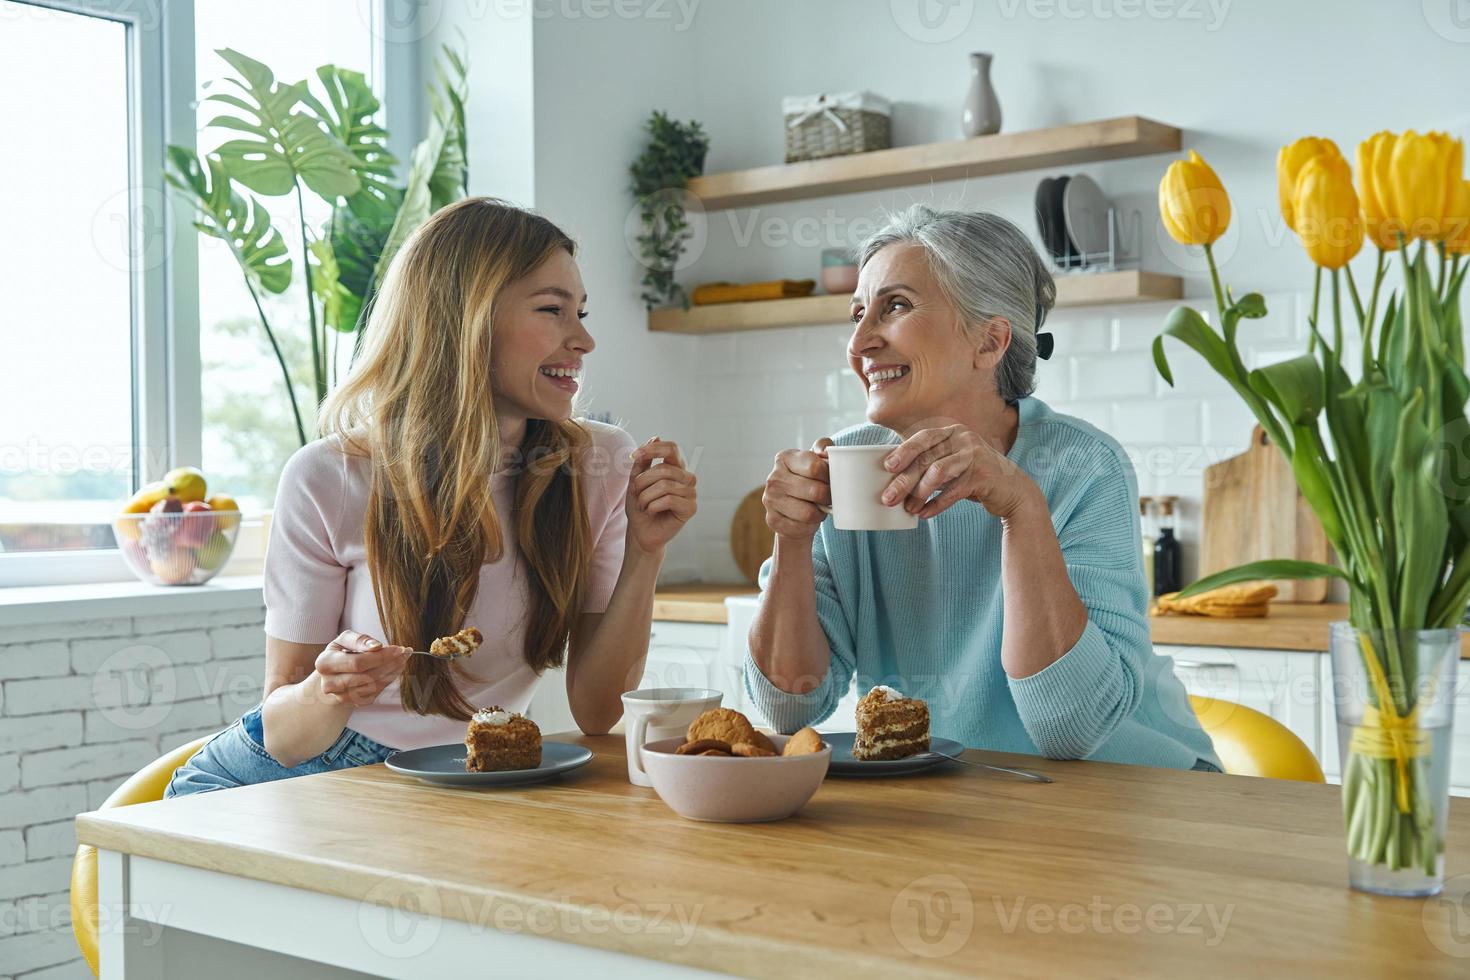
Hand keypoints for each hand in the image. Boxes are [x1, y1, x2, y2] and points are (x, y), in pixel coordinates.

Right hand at [314, 631, 408, 706]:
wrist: (335, 674)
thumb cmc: (341, 653)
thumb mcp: (346, 640)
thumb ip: (359, 640)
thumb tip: (376, 646)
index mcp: (324, 663)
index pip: (357, 663)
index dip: (380, 657)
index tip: (398, 649)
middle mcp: (329, 684)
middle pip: (367, 676)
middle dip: (389, 664)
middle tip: (404, 653)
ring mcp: (341, 696)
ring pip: (373, 686)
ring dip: (392, 672)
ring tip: (401, 660)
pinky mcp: (353, 703)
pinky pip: (376, 693)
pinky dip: (388, 680)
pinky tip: (393, 670)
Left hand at [626, 438, 696, 554]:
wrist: (641, 532)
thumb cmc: (639, 506)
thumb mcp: (636, 480)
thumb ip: (643, 461)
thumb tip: (656, 436)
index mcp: (675, 467)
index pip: (671, 448)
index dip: (654, 449)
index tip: (635, 454)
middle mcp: (686, 478)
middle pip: (664, 469)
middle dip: (643, 481)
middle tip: (636, 494)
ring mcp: (691, 493)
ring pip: (665, 485)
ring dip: (645, 497)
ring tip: (643, 505)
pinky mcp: (691, 508)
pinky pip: (669, 499)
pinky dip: (652, 506)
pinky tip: (651, 512)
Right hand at [763, 438, 832, 540]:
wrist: (794, 507)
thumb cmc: (810, 480)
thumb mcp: (817, 459)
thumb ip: (824, 447)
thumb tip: (826, 451)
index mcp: (784, 458)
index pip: (815, 467)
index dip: (830, 476)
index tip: (831, 479)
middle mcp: (774, 478)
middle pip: (815, 491)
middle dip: (828, 497)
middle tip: (829, 497)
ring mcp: (770, 499)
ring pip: (808, 513)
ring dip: (819, 513)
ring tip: (819, 508)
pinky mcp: (772, 519)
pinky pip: (800, 527)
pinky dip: (809, 526)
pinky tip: (808, 519)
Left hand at [880, 425, 1041, 520]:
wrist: (1012, 491)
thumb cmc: (974, 476)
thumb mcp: (952, 463)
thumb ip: (930, 462)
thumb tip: (894, 478)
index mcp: (952, 432)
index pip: (923, 438)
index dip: (903, 451)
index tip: (887, 467)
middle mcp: (964, 438)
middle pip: (927, 458)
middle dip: (905, 480)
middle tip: (888, 498)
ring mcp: (975, 455)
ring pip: (938, 473)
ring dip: (919, 493)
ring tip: (909, 509)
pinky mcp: (983, 475)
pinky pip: (953, 491)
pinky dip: (937, 504)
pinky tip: (925, 514)